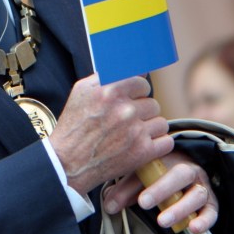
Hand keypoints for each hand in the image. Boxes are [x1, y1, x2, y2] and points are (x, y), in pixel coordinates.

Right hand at [50, 74, 172, 197]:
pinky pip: (166, 141)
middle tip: (127, 120)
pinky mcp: (142, 152)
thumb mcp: (81, 91)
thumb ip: (106, 76)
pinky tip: (142, 145)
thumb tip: (133, 69)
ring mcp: (135, 131)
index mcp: (110, 91)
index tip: (132, 97)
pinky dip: (157, 144)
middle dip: (141, 111)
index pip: (142, 81)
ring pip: (161, 122)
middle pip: (152, 103)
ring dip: (149, 128)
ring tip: (132, 134)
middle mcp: (124, 109)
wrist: (67, 163)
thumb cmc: (74, 127)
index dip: (136, 91)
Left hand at [103, 149, 217, 233]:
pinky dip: (205, 220)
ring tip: (162, 221)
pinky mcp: (212, 203)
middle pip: (180, 175)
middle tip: (144, 204)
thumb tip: (109, 206)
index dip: (149, 179)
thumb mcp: (141, 177)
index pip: (160, 164)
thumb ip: (125, 190)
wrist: (190, 172)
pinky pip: (212, 211)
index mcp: (170, 158)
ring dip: (180, 209)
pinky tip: (193, 228)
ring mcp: (202, 186)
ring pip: (196, 195)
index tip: (139, 199)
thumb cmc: (160, 174)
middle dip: (162, 190)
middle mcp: (189, 170)